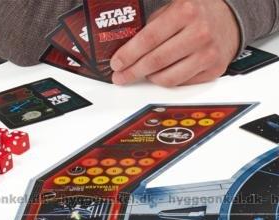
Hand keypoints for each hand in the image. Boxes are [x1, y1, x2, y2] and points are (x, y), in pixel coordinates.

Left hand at [111, 0, 239, 86]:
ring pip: (166, 78)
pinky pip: (179, 83)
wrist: (230, 19)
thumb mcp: (173, 8)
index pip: (148, 39)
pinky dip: (166, 80)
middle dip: (133, 72)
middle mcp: (199, 33)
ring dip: (149, 78)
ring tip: (143, 73)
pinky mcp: (212, 70)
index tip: (117, 64)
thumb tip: (125, 50)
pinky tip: (162, 73)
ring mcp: (207, 53)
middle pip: (155, 61)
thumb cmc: (197, 14)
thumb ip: (151, 27)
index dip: (128, 54)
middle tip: (121, 76)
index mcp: (185, 11)